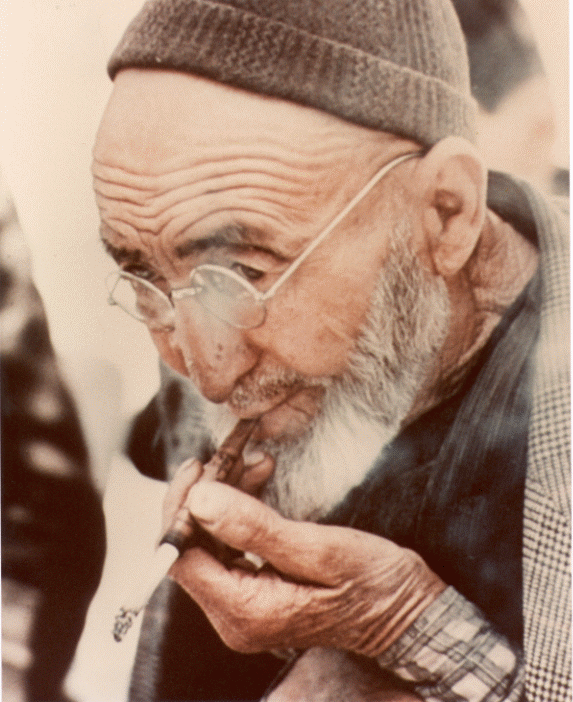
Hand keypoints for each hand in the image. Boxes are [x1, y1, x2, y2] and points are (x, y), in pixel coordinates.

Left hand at [166, 468, 445, 656]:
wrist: (404, 612)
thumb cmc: (374, 583)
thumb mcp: (321, 549)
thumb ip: (256, 527)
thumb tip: (199, 500)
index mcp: (244, 611)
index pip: (181, 556)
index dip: (181, 507)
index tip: (201, 466)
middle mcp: (233, 617)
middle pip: (191, 548)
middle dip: (206, 497)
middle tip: (232, 456)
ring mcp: (242, 608)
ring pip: (209, 542)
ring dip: (226, 498)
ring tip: (256, 462)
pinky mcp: (254, 594)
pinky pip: (230, 546)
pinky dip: (240, 512)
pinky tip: (260, 482)